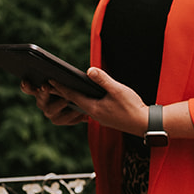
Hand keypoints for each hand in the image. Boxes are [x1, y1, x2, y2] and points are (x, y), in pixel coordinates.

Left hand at [24, 68, 148, 137]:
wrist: (144, 124)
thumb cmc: (132, 107)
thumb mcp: (118, 90)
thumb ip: (103, 80)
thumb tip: (89, 70)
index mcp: (93, 108)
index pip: (73, 96)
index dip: (61, 87)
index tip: (50, 80)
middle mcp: (93, 114)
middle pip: (74, 101)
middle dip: (62, 92)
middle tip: (49, 84)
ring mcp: (99, 117)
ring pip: (81, 105)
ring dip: (72, 97)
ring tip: (64, 89)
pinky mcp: (106, 117)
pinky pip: (90, 107)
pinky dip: (83, 100)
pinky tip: (84, 97)